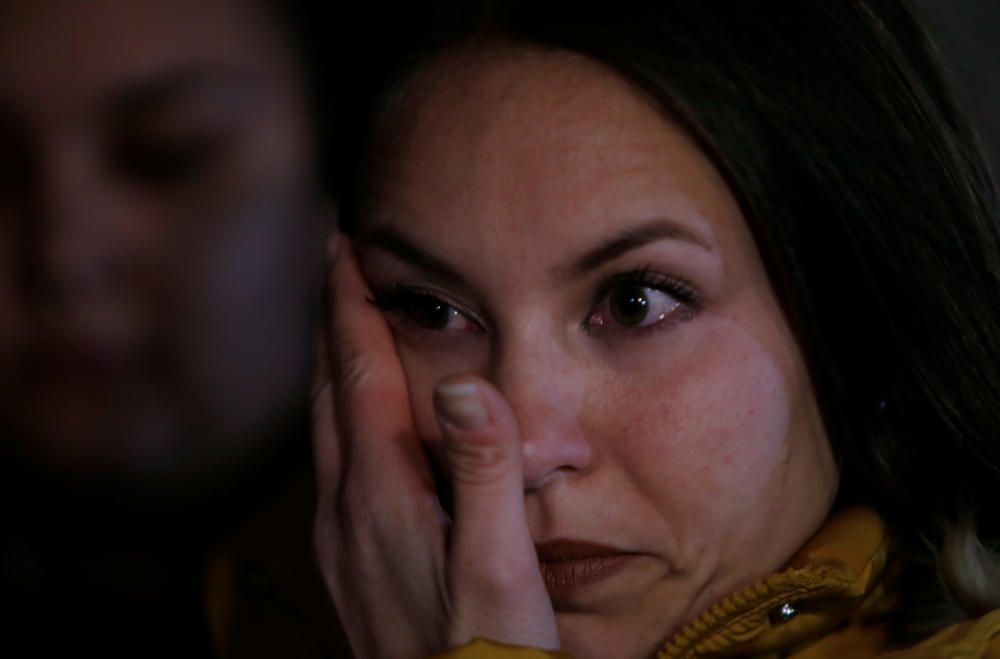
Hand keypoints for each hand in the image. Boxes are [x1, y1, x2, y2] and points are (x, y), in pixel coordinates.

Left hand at [313, 236, 558, 658]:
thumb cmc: (486, 656)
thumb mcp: (502, 569)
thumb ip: (484, 474)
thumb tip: (465, 383)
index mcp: (382, 495)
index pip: (358, 374)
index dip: (348, 305)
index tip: (341, 245)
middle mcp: (347, 509)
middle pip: (328, 390)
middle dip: (331, 321)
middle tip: (337, 265)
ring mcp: (341, 538)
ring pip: (325, 427)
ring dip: (332, 366)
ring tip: (345, 325)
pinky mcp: (349, 562)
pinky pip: (333, 464)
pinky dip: (340, 415)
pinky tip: (358, 424)